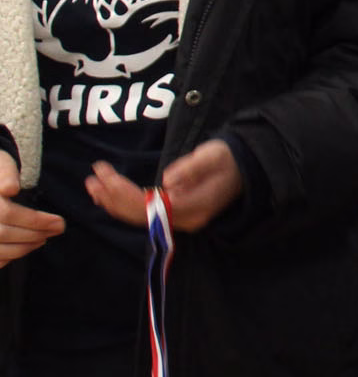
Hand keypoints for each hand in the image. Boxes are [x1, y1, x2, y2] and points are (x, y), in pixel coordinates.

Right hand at [0, 153, 63, 266]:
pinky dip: (8, 257)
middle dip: (34, 234)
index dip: (35, 220)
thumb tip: (11, 189)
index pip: (8, 213)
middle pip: (3, 233)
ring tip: (42, 239)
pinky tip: (22, 248)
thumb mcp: (1, 164)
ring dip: (24, 247)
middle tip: (57, 230)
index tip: (59, 222)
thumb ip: (7, 174)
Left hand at [86, 140, 246, 232]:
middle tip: (92, 177)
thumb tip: (168, 180)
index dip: (122, 192)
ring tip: (92, 186)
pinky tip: (107, 196)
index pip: (148, 205)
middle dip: (112, 197)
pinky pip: (144, 215)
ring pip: (138, 217)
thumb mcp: (214, 156)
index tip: (104, 174)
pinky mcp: (175, 215)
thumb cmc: (229, 158)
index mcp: (193, 206)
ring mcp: (179, 220)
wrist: (245, 168)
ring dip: (113, 203)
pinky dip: (122, 205)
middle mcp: (184, 220)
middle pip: (139, 215)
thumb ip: (192, 167)